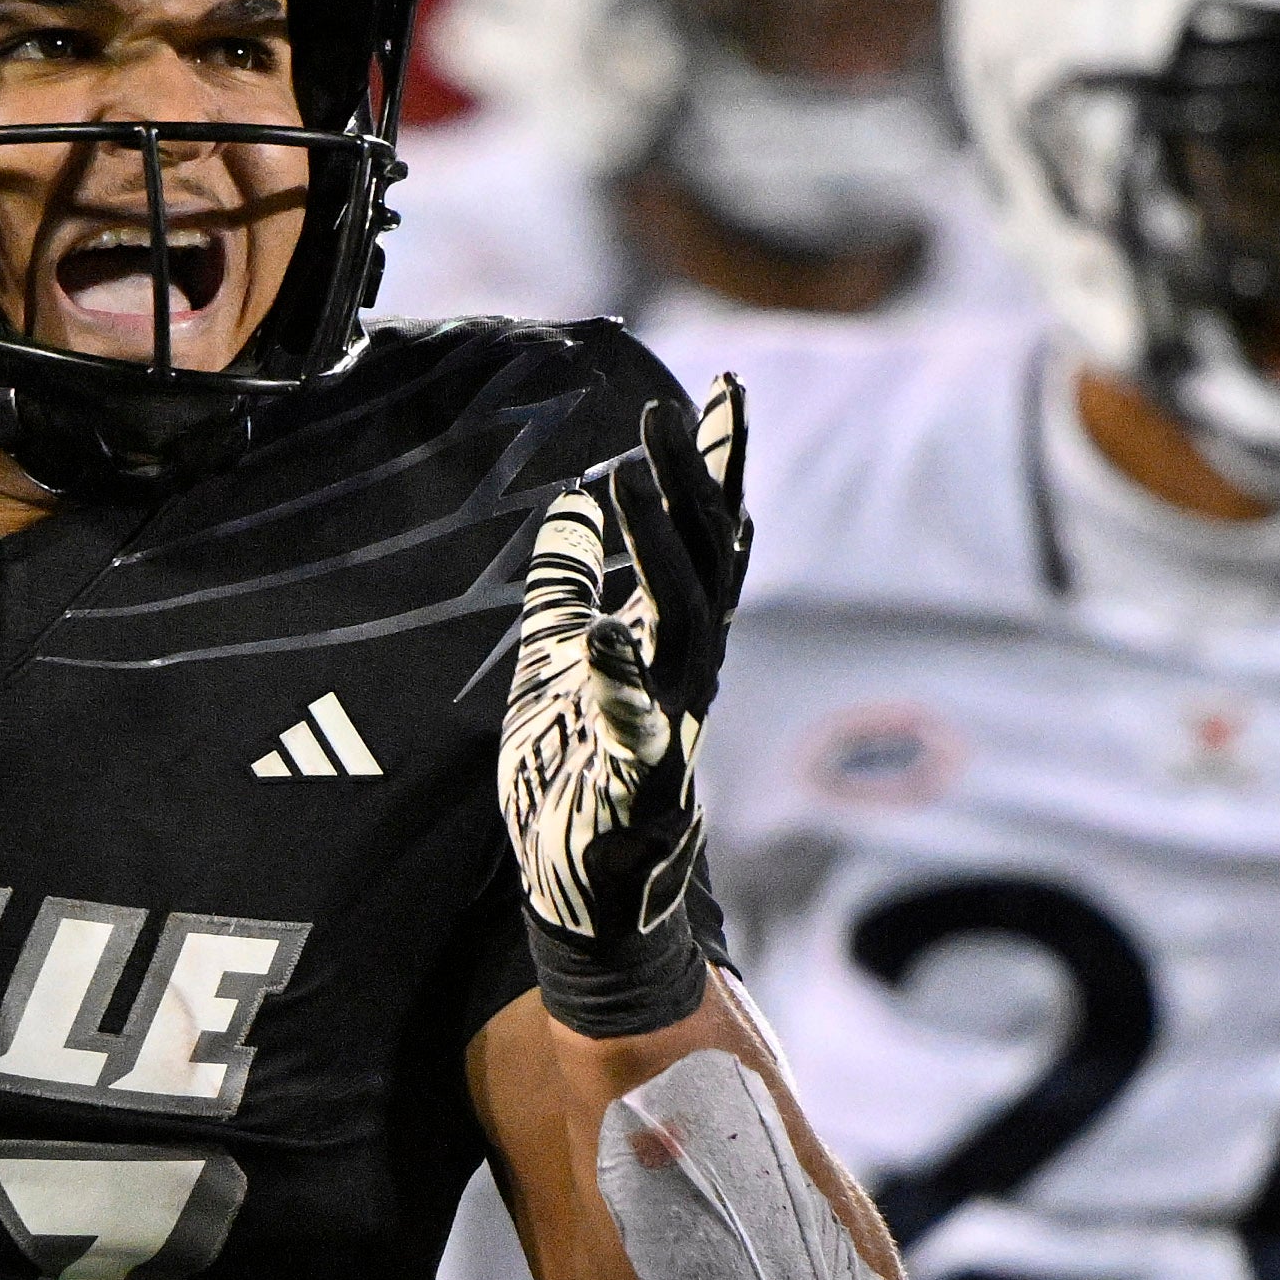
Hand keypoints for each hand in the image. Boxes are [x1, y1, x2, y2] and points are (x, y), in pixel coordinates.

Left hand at [502, 378, 749, 1038]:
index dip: (717, 469)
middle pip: (708, 565)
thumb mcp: (555, 659)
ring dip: (661, 549)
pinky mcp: (638, 780)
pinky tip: (603, 635)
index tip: (724, 392)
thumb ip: (566, 585)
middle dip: (694, 487)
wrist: (581, 887)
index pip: (707, 539)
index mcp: (672, 641)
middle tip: (666, 416)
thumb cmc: (573, 771)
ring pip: (687, 624)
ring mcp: (671, 724)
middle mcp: (688, 673)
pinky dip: (622, 681)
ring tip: (628, 479)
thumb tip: (569, 506)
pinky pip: (637, 726)